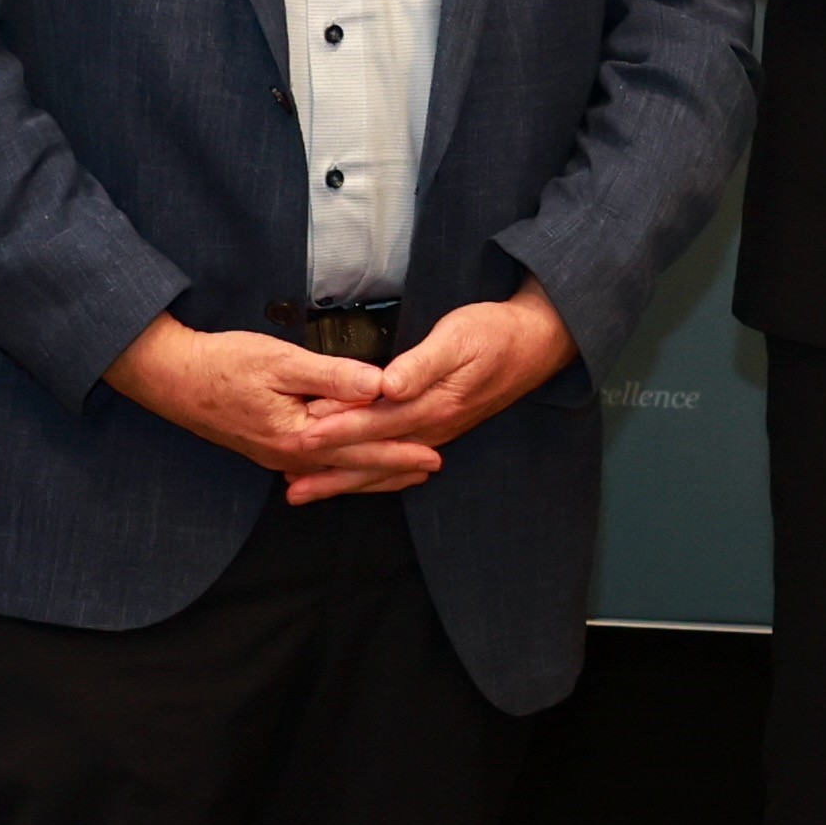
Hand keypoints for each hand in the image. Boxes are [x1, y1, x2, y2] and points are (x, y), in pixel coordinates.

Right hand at [101, 315, 429, 496]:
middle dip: (394, 467)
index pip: (362, 445)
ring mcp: (276, 456)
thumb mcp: (281, 361)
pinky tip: (348, 467)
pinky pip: (316, 465)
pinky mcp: (267, 448)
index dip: (400, 446)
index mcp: (300, 436)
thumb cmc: (224, 364)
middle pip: (353, 465)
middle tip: (432, 467)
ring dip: (370, 472)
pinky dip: (341, 467)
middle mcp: (290, 455)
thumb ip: (333, 376)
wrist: (172, 378)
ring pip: (335, 469)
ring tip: (402, 474)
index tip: (433, 448)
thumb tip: (380, 385)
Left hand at [308, 282, 578, 488]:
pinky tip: (351, 477)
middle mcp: (432, 427)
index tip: (300, 439)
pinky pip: (394, 460)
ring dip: (343, 480)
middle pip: (372, 456)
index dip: (336, 431)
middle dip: (330, 472)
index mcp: (431, 405)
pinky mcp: (436, 429)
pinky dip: (368, 473)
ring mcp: (435, 432)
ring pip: (381, 465)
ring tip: (306, 491)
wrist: (534, 345)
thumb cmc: (494, 334)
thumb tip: (389, 385)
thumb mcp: (458, 337)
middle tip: (291, 486)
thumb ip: (421, 364)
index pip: (373, 423)